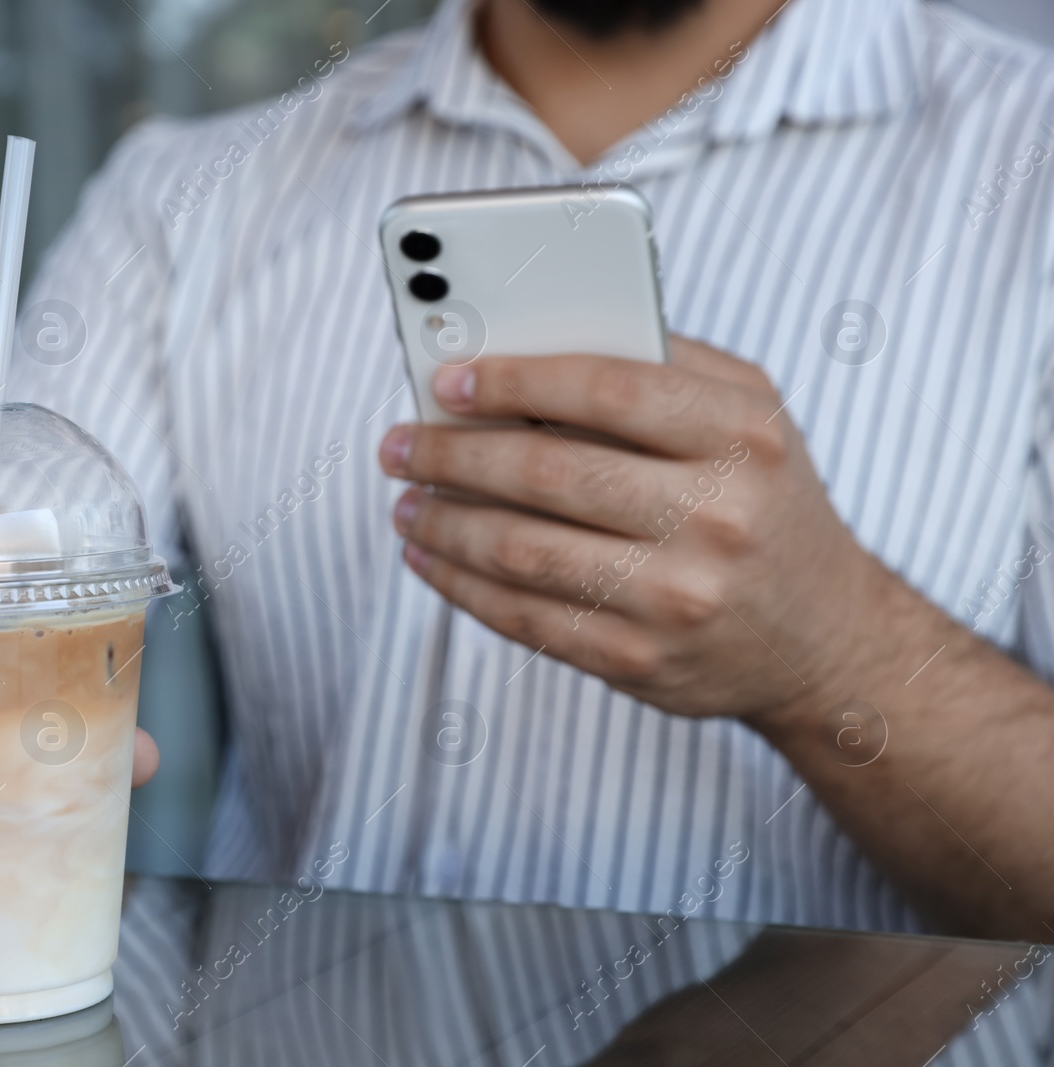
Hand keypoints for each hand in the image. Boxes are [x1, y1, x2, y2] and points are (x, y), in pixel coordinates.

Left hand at [377, 336, 887, 722]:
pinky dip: (459, 584)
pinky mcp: (640, 660)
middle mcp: (717, 518)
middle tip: (398, 444)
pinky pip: (524, 618)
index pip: (606, 389)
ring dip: (442, 523)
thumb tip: (526, 339)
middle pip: (547, 474)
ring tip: (405, 501)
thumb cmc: (764, 500)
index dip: (514, 380)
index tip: (447, 380)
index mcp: (742, 437)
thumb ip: (660, 363)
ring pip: (521, 551)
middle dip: (452, 456)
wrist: (823, 636)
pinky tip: (430, 556)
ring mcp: (678, 599)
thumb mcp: (749, 415)